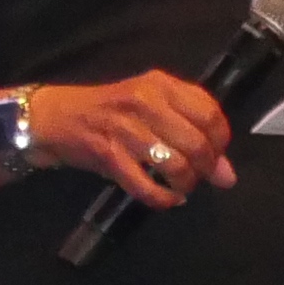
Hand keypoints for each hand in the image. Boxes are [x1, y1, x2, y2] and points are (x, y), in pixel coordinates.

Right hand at [33, 73, 236, 211]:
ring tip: (181, 187)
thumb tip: (227, 174)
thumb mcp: (152, 107)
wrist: (57, 117)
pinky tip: (167, 199)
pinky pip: (147, 187)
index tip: (214, 155)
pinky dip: (164, 200)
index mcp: (161, 84)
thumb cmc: (111, 110)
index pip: (210, 114)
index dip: (220, 143)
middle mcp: (145, 101)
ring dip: (185, 185)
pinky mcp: (108, 155)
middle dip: (205, 169)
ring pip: (175, 166)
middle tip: (199, 176)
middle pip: (197, 144)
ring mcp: (125, 129)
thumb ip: (191, 132)